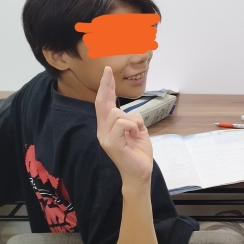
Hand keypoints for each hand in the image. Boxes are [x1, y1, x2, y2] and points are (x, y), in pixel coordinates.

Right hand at [95, 66, 152, 185]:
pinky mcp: (111, 143)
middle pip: (104, 103)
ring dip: (132, 120)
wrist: (140, 172)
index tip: (107, 72)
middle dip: (106, 86)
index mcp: (108, 127)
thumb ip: (131, 120)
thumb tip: (130, 114)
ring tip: (135, 133)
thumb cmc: (138, 152)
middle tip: (108, 71)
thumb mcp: (137, 131)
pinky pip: (122, 123)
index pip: (104, 103)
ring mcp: (105, 137)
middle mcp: (103, 130)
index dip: (105, 87)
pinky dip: (133, 126)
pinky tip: (135, 135)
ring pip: (117, 113)